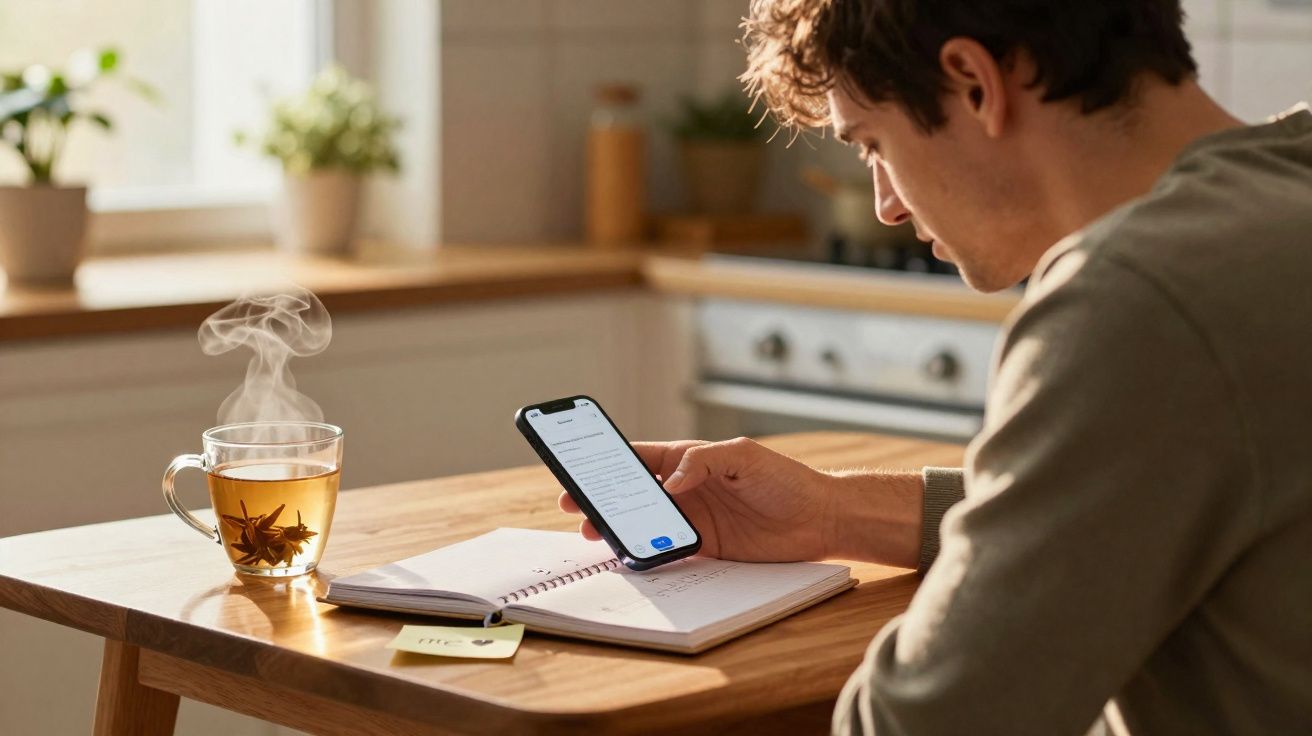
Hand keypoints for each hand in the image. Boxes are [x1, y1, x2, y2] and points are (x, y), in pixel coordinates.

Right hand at [557, 437, 842, 561]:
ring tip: (596, 534)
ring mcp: (694, 518)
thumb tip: (669, 482)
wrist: (821, 518)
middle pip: (634, 493)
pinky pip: (667, 550)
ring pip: (645, 522)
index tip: (580, 467)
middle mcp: (687, 488)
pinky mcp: (705, 546)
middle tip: (575, 507)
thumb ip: (703, 463)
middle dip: (602, 499)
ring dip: (620, 528)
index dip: (608, 462)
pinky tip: (630, 556)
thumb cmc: (786, 478)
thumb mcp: (744, 457)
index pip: (640, 457)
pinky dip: (647, 553)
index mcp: (691, 458)